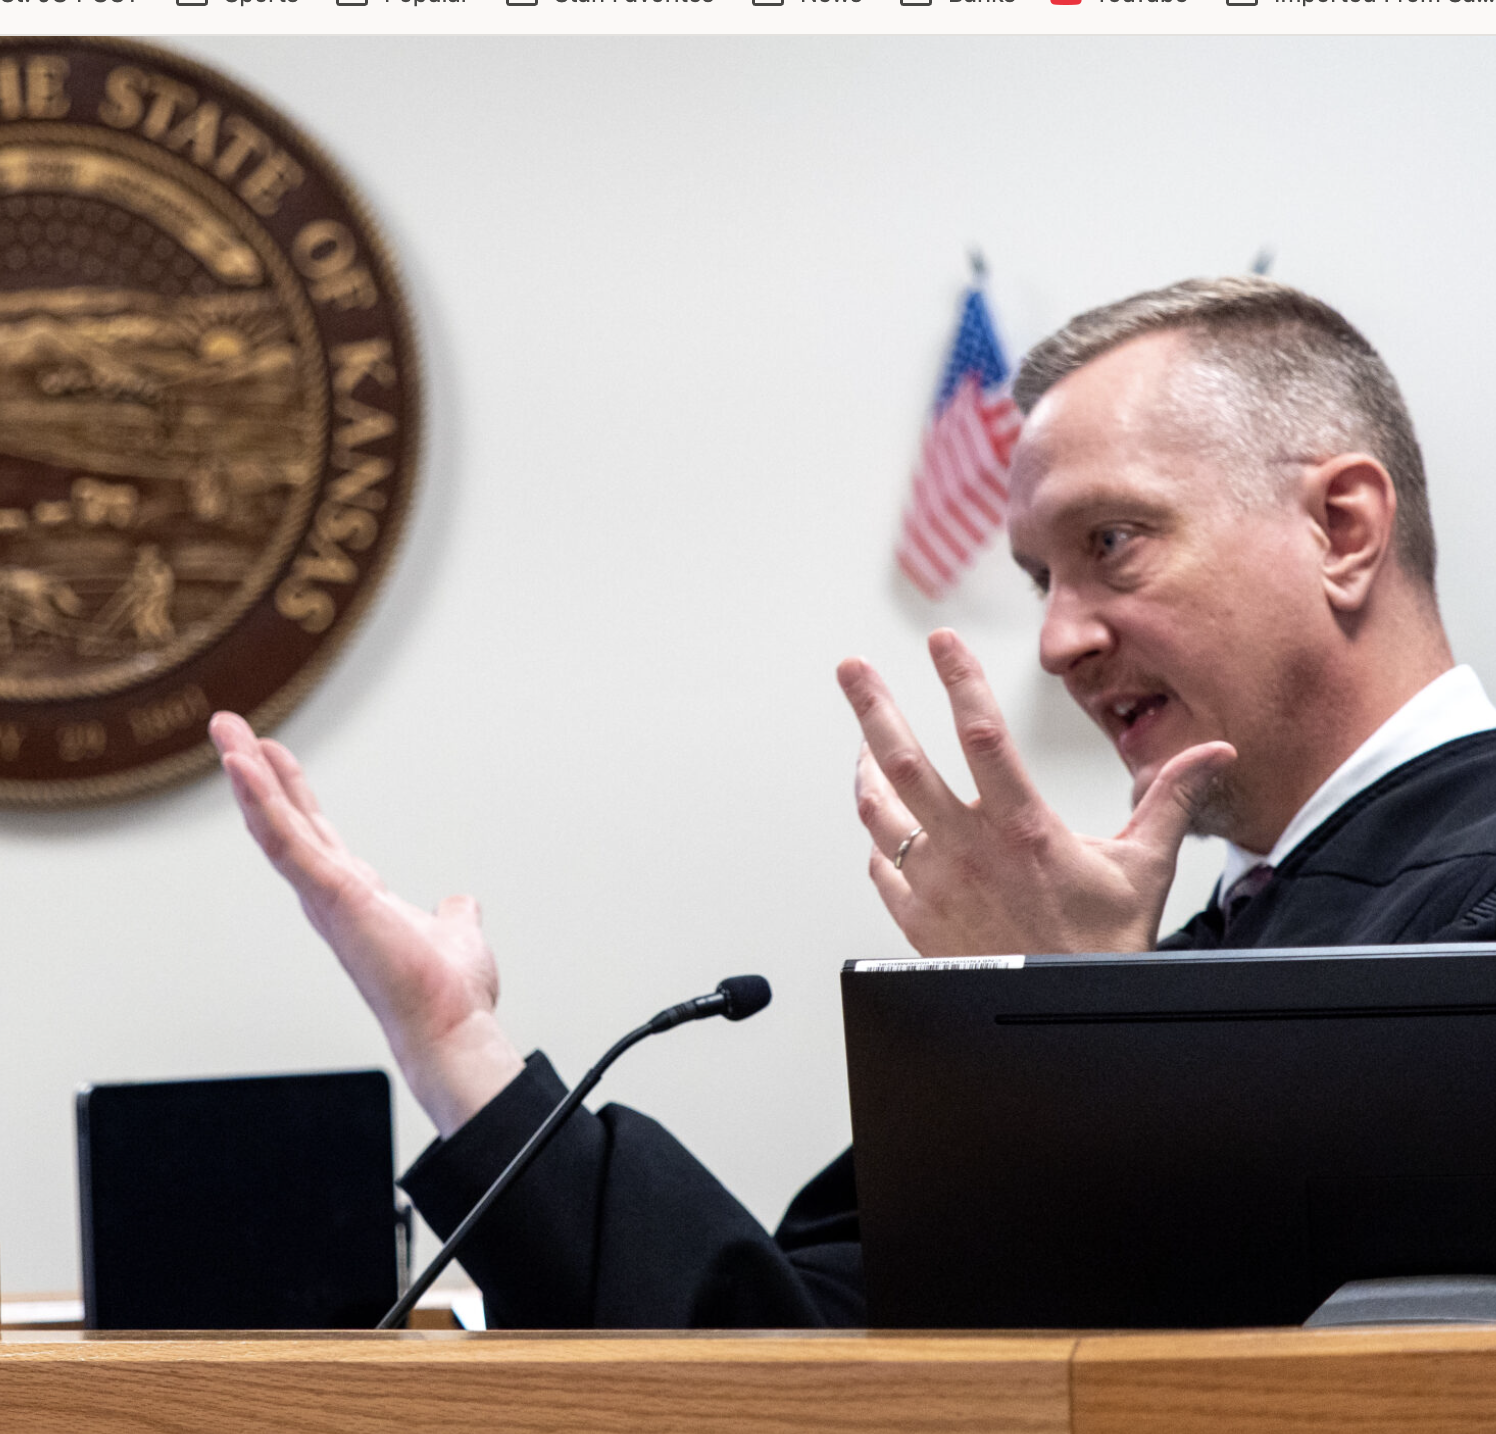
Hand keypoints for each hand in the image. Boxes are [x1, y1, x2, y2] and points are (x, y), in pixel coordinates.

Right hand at [209, 712, 524, 1137]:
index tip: (271, 756)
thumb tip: (461, 903)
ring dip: (249, 776)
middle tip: (228, 725)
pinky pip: (287, 839)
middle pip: (285, 820)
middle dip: (256, 772)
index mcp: (355, 897)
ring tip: (225, 730)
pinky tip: (243, 764)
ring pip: (276, 824)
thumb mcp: (455, 933)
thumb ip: (453, 914)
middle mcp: (331, 894)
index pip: (314, 834)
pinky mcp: (329, 894)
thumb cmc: (448, 994)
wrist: (451, 1027)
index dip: (291, 794)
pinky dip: (262, 801)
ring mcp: (325, 895)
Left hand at [837, 629, 1234, 956]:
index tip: (942, 641)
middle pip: (904, 764)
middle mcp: (969, 852)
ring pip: (879, 813)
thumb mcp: (1144, 867)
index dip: (960, 681)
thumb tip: (1212, 753)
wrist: (1062, 1017)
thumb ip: (1169, 799)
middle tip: (851, 670)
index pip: (982, 735)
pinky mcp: (916, 921)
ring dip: (864, 770)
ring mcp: (935, 886)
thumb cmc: (1100, 947)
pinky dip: (877, 837)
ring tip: (861, 742)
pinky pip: (881, 867)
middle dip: (873, 709)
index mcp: (1023, 829)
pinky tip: (882, 823)